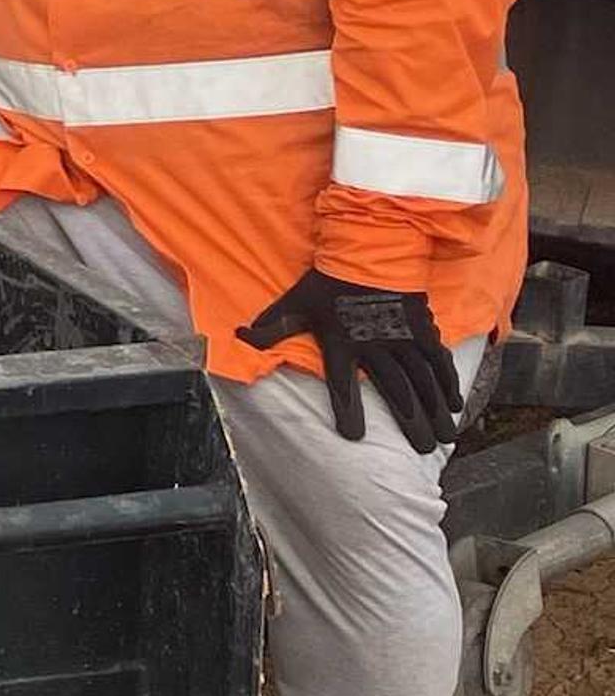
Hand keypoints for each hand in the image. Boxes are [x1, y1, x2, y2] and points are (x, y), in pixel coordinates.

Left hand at [239, 267, 463, 451]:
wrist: (366, 245)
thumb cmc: (328, 279)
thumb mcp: (296, 301)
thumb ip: (272, 325)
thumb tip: (238, 336)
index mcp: (341, 341)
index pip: (342, 382)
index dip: (347, 409)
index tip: (353, 436)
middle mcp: (375, 343)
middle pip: (396, 388)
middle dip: (411, 420)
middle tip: (424, 449)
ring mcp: (402, 335)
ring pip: (422, 379)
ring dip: (435, 408)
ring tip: (444, 437)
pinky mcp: (422, 326)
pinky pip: (438, 359)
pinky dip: (449, 382)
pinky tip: (457, 405)